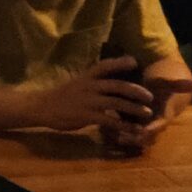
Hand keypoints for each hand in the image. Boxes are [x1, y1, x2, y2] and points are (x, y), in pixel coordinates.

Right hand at [28, 56, 156, 131]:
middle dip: (136, 90)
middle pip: (117, 85)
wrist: (42, 107)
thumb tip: (111, 85)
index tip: (134, 61)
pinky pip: (110, 120)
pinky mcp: (87, 116)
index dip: (119, 62)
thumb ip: (93, 84)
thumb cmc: (61, 97)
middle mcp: (89, 86)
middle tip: (150, 97)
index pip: (105, 66)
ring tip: (147, 113)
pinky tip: (134, 130)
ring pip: (117, 102)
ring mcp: (88, 101)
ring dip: (134, 108)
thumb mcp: (77, 84)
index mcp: (86, 77)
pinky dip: (125, 125)